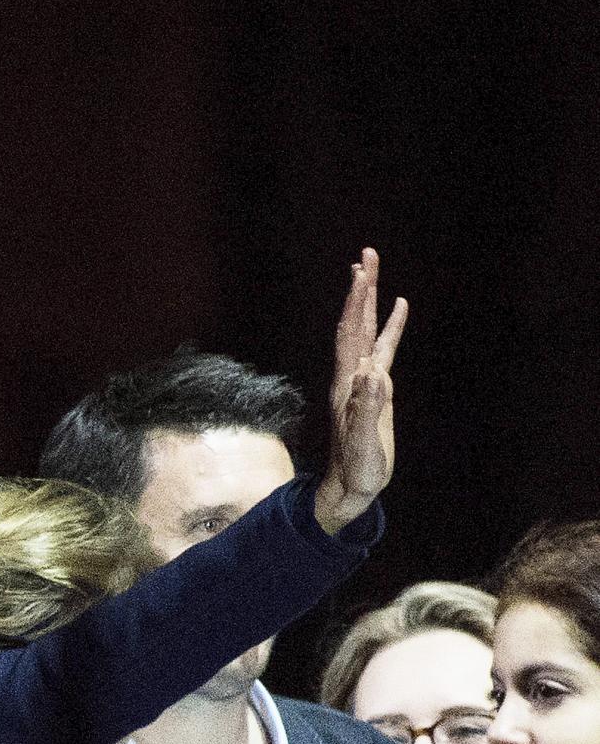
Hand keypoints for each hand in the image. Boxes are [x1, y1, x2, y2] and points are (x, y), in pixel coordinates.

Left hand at [312, 246, 406, 534]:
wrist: (348, 489)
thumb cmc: (356, 471)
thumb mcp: (362, 444)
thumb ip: (366, 411)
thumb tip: (371, 375)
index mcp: (348, 385)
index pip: (351, 334)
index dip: (356, 303)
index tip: (361, 272)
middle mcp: (351, 378)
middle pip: (355, 324)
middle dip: (361, 289)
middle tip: (366, 254)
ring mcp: (361, 383)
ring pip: (365, 333)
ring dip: (369, 302)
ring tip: (372, 271)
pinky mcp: (374, 391)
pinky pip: (382, 350)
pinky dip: (389, 328)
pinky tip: (397, 313)